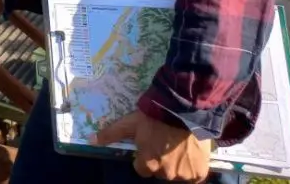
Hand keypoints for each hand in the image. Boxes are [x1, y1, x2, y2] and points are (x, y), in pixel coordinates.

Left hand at [94, 110, 211, 181]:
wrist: (183, 112)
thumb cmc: (153, 118)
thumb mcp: (129, 124)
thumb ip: (110, 134)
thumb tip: (90, 140)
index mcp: (147, 165)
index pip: (141, 169)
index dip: (144, 157)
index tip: (148, 146)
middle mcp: (165, 174)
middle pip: (159, 172)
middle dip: (159, 161)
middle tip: (162, 144)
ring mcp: (183, 175)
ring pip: (175, 175)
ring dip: (175, 165)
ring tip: (175, 148)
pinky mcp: (198, 173)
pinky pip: (193, 177)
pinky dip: (190, 169)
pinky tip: (187, 155)